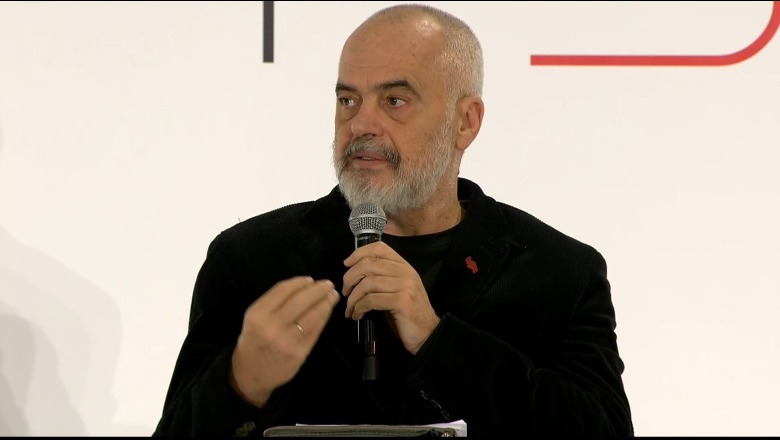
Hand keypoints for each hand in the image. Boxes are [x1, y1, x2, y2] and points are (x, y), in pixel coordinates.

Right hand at [230, 276, 339, 407]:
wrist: (251, 373)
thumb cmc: (255, 340)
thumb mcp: (255, 318)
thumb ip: (275, 302)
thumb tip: (305, 286)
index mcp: (258, 314)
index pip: (283, 290)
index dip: (300, 282)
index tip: (311, 279)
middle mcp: (272, 326)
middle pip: (301, 301)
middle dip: (318, 290)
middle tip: (329, 284)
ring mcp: (287, 340)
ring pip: (312, 315)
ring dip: (326, 303)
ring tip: (332, 296)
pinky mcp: (299, 352)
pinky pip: (316, 330)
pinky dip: (324, 317)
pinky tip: (327, 311)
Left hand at [342, 241, 439, 354]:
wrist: (427, 333)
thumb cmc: (407, 312)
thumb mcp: (397, 289)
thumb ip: (382, 276)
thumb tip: (355, 271)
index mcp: (403, 266)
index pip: (379, 247)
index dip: (358, 253)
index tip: (346, 264)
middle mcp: (405, 272)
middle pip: (368, 264)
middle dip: (350, 278)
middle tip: (345, 292)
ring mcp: (405, 286)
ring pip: (367, 283)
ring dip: (353, 298)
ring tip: (350, 309)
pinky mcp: (402, 302)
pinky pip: (371, 300)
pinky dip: (359, 308)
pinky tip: (357, 315)